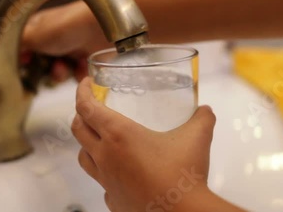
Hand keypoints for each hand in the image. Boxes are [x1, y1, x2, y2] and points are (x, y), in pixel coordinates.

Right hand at [22, 1, 107, 80]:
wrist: (103, 27)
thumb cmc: (67, 26)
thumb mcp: (36, 34)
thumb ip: (19, 44)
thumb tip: (4, 50)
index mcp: (39, 28)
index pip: (24, 47)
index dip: (23, 59)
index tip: (25, 65)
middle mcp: (54, 38)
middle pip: (41, 64)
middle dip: (44, 70)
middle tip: (49, 67)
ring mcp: (71, 48)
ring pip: (59, 72)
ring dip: (61, 74)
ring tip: (66, 68)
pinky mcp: (87, 57)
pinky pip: (77, 75)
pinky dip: (78, 74)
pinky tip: (82, 67)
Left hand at [72, 78, 243, 211]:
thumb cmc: (184, 175)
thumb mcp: (197, 137)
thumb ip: (201, 118)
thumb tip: (205, 110)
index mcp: (118, 135)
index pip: (86, 107)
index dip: (82, 91)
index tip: (87, 83)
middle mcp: (105, 156)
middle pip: (77, 129)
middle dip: (80, 114)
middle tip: (92, 106)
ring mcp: (106, 180)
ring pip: (82, 157)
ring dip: (85, 143)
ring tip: (98, 138)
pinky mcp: (113, 199)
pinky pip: (100, 182)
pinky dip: (104, 171)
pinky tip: (118, 171)